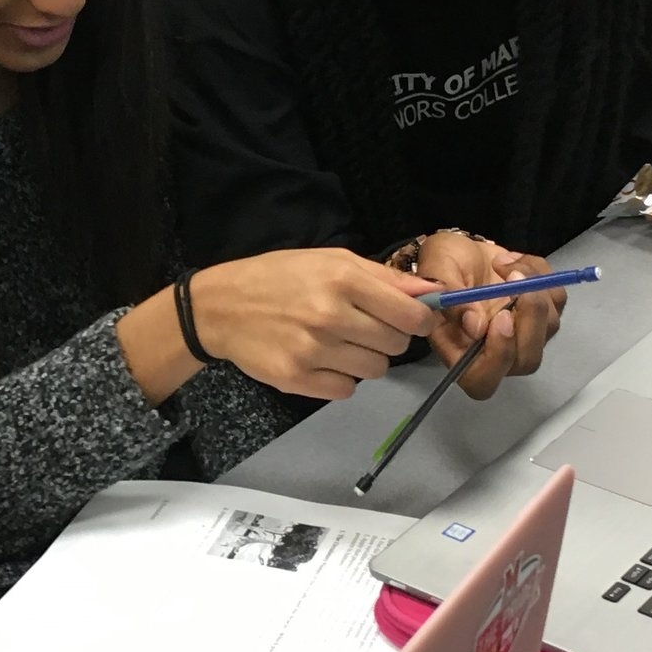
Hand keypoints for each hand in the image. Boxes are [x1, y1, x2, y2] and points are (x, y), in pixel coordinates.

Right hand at [188, 249, 437, 399]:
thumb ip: (382, 277)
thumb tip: (431, 293)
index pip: (410, 315)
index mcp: (343, 280)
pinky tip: (320, 360)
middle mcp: (330, 316)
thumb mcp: (329, 261)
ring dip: (365, 359)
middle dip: (388, 337)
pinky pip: (346, 390)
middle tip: (364, 327)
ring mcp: (313, 351)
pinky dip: (339, 378)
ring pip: (375, 370)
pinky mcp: (297, 379)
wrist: (219, 307)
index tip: (413, 320)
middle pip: (395, 345)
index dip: (420, 320)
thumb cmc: (279, 277)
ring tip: (340, 343)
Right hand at [414, 236, 563, 400]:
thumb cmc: (443, 264)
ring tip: (503, 264)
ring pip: (548, 328)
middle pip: (527, 360)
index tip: (501, 317)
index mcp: (461, 354)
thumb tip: (475, 327)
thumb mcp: (436, 271)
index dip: (498, 357)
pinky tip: (516, 262)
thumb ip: (451, 300)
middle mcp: (495, 353)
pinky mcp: (542, 313)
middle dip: (530, 319)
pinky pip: (557, 300)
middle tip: (516, 281)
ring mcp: (523, 335)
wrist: (462, 251)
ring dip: (533, 288)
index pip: (483, 382)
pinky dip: (541, 275)